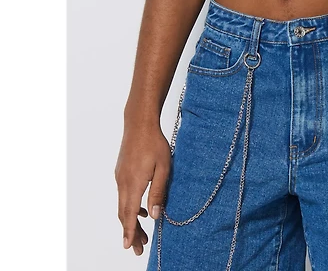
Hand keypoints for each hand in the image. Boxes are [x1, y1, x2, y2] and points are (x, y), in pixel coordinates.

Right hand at [114, 122, 171, 255]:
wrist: (139, 123)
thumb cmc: (155, 143)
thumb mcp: (163, 167)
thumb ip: (158, 191)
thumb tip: (155, 215)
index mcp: (133, 183)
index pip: (129, 214)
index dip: (129, 232)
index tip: (128, 247)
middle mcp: (123, 183)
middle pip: (124, 214)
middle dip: (131, 232)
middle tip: (138, 249)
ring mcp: (120, 177)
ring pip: (122, 205)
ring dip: (130, 221)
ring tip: (142, 234)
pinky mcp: (121, 172)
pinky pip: (123, 195)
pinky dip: (129, 207)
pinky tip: (140, 211)